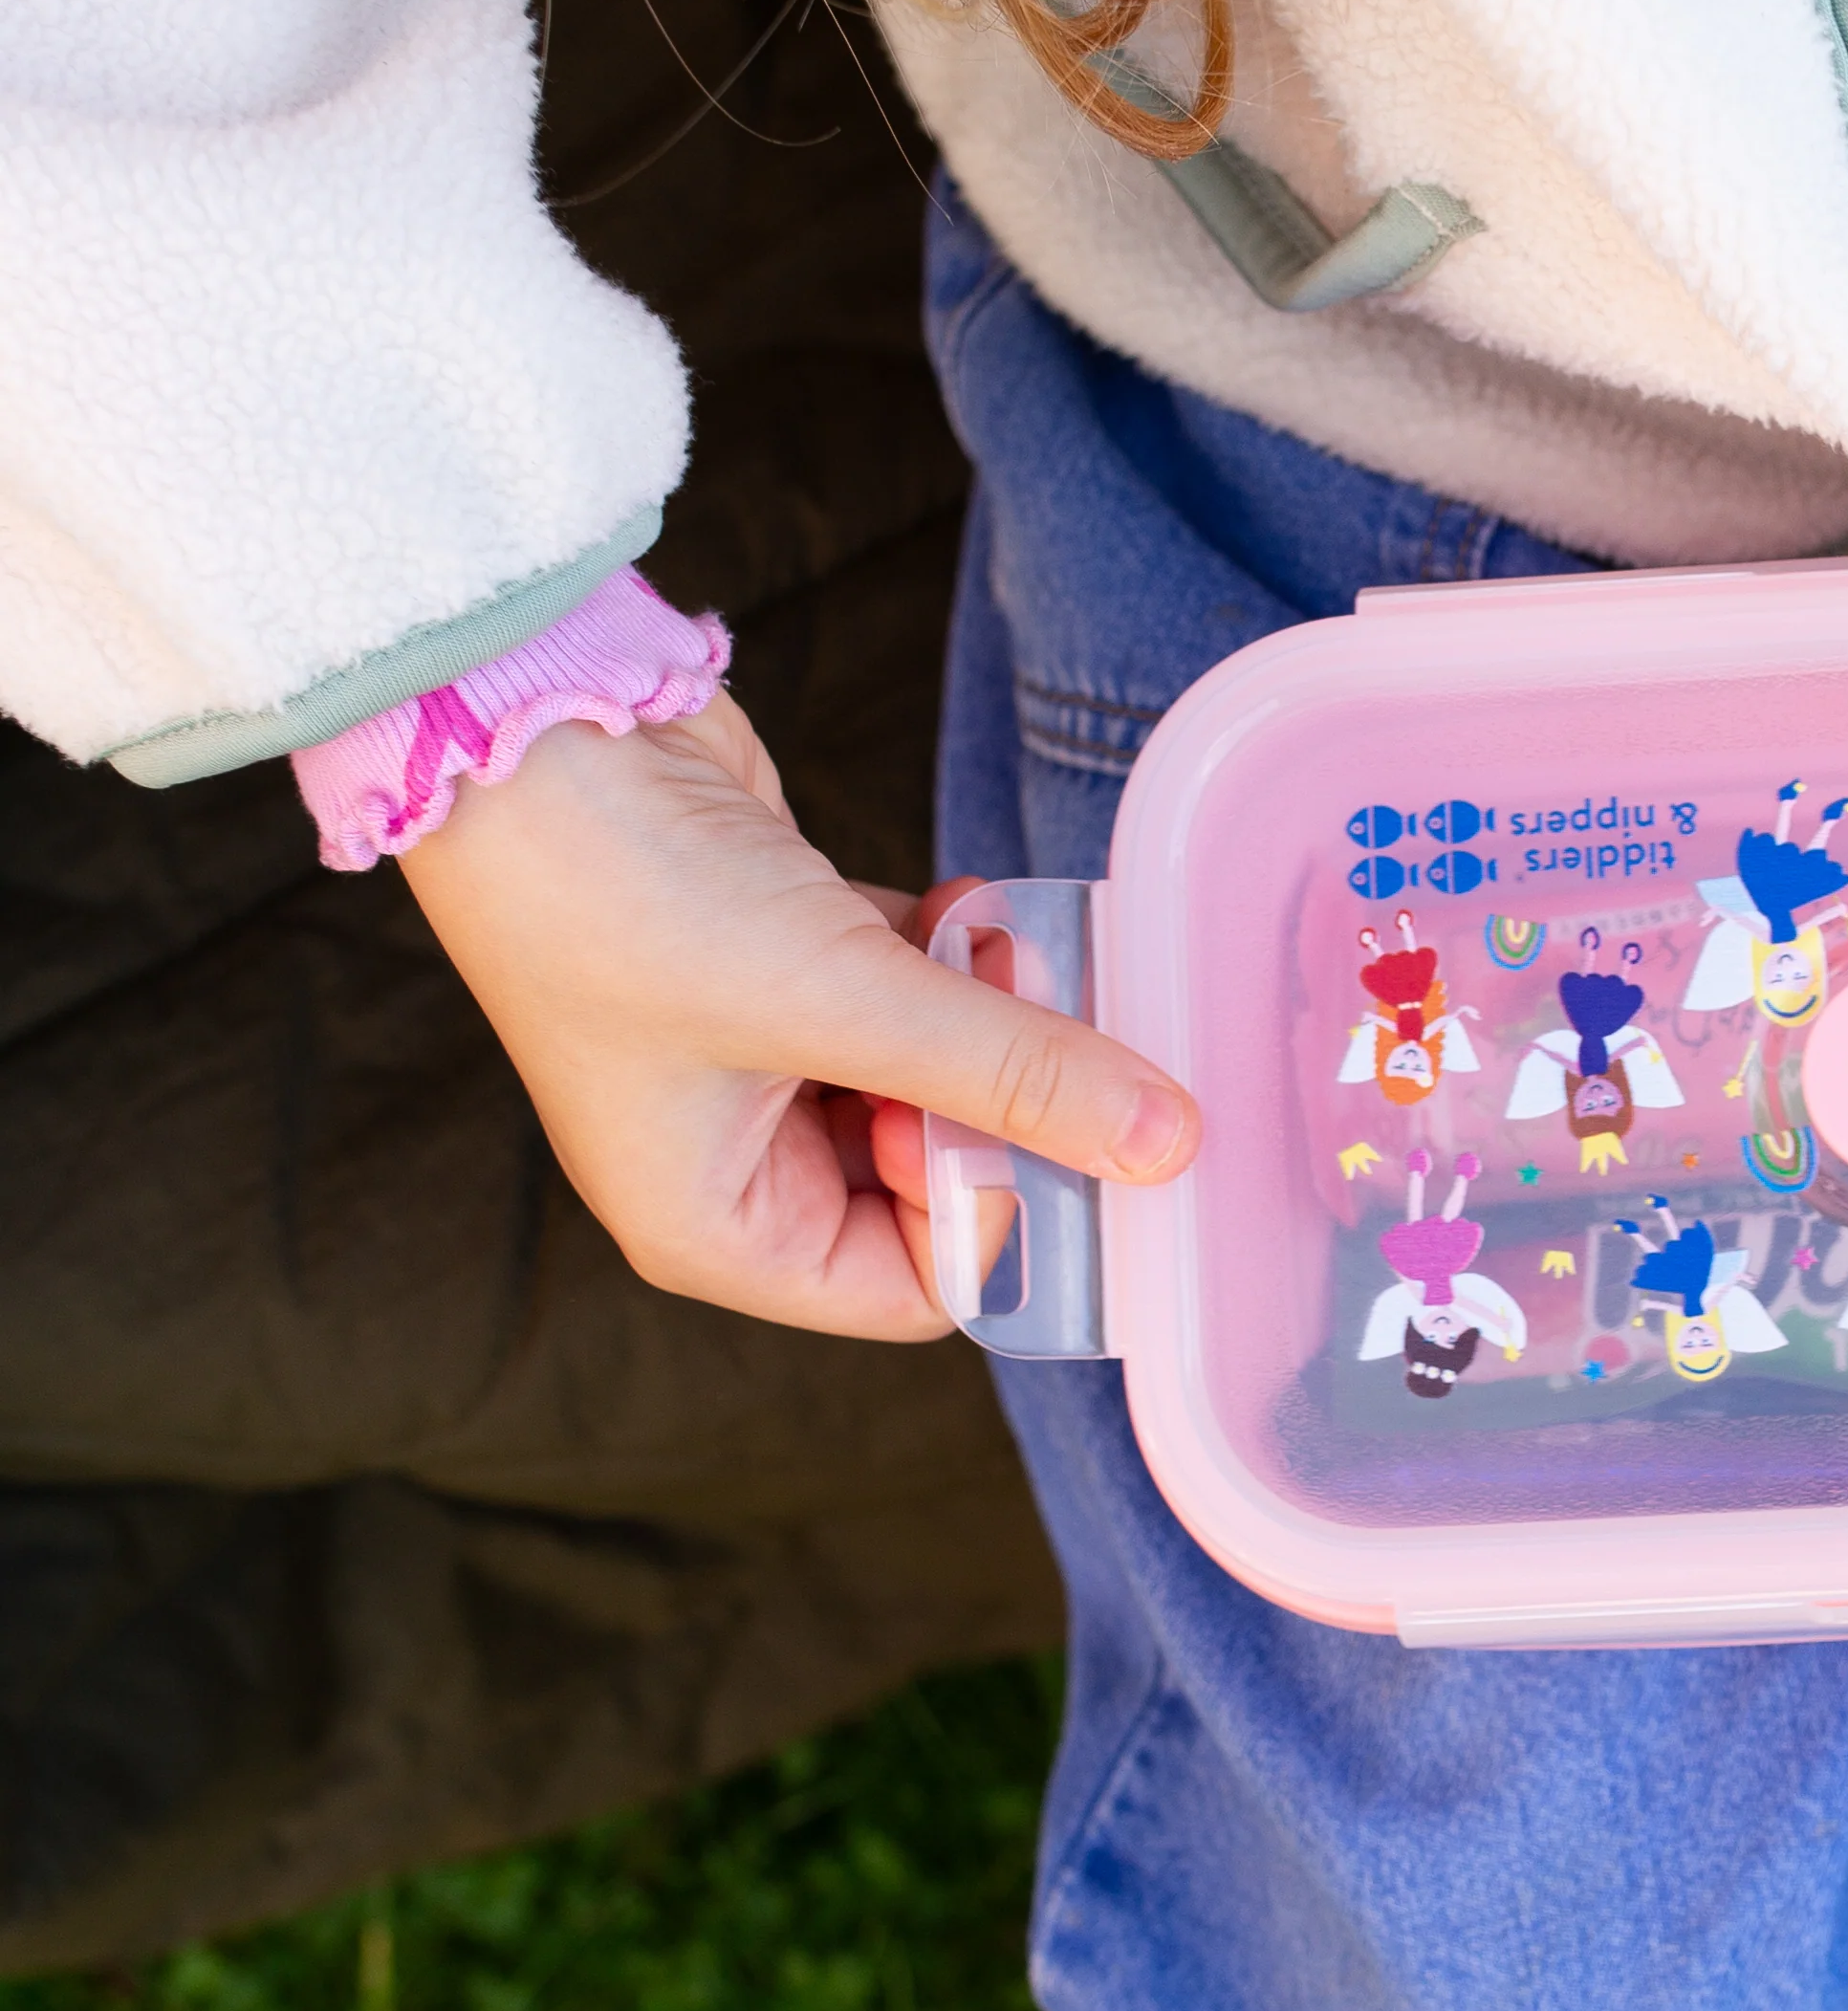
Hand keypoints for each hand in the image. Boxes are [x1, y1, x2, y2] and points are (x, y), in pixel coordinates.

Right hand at [402, 693, 1195, 1337]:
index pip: (917, 1286)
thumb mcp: (842, 1001)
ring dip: (996, 1015)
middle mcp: (737, 1157)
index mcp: (716, 1226)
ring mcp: (763, 1054)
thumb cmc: (618, 893)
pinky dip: (960, 953)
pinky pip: (915, 993)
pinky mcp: (789, 957)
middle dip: (1012, 1103)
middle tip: (1063, 1023)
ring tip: (1009, 945)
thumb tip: (1167, 1145)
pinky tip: (977, 901)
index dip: (1004, 1219)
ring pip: (938, 1075)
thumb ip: (1014, 1072)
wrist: (518, 725)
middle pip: (938, 1179)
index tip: (1070, 1132)